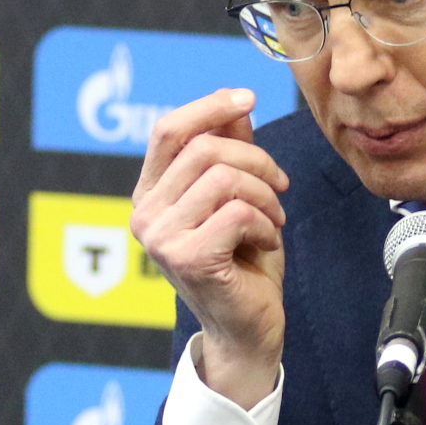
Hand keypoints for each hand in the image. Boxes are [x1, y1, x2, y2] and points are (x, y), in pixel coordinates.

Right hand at [130, 88, 288, 408]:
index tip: (248, 97)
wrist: (248, 327)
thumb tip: (237, 104)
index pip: (169, 130)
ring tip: (274, 220)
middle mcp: (145, 214)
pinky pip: (239, 213)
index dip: (209, 106)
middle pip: (205, 149)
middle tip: (279, 186)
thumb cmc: (243, 260)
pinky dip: (266, 223)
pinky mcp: (188, 258)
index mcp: (151, 193)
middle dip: (257, 160)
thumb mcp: (238, 196)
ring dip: (266, 196)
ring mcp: (161, 238)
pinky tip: (267, 242)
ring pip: (225, 178)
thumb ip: (230, 150)